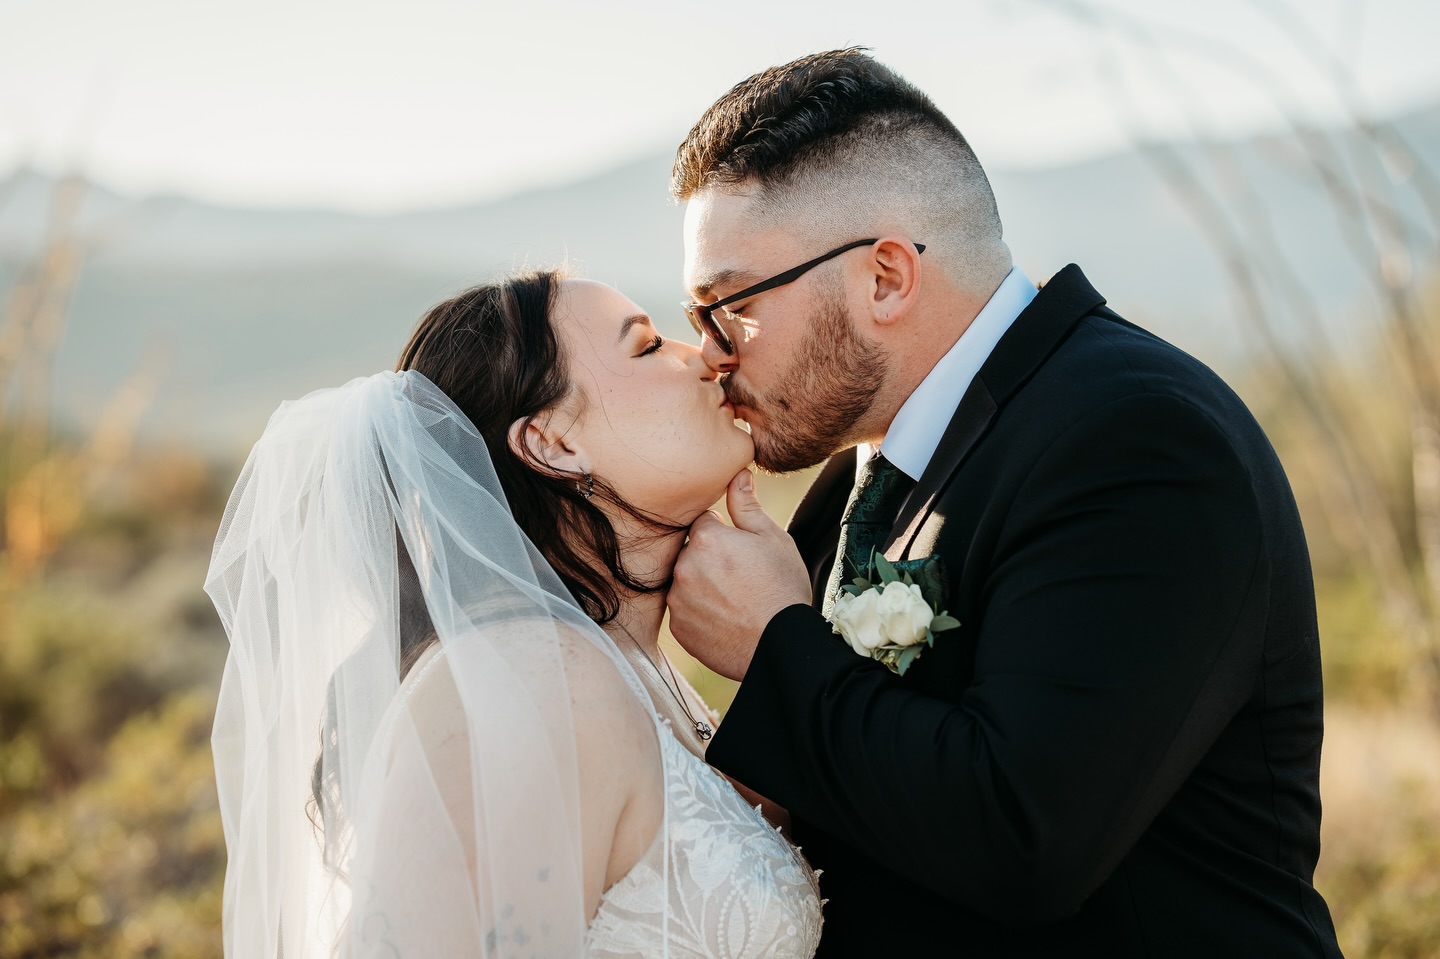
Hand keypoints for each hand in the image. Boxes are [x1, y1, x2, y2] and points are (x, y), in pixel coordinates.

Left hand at [669, 469, 812, 680]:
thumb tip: (738, 474)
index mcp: (705, 538)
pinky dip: (700, 613)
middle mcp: (682, 566)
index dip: (725, 535)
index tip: (741, 551)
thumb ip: (747, 505)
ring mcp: (677, 600)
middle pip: (691, 552)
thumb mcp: (773, 539)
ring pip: (686, 582)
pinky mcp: (678, 628)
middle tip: (741, 577)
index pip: (704, 522)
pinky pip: (685, 611)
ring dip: (702, 585)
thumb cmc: (782, 588)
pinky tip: (726, 618)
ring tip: (734, 600)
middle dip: (710, 559)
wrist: (780, 645)